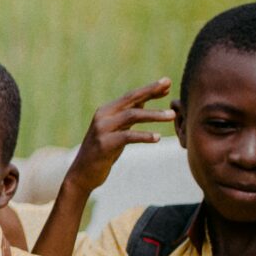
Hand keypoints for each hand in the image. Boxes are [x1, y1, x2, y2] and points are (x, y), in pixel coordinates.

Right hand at [64, 79, 173, 196]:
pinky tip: (157, 138)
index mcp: (106, 111)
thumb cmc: (103, 151)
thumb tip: (145, 99)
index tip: (167, 82)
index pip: (130, 95)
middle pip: (130, 100)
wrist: (82, 173)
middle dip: (150, 91)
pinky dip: (144, 136)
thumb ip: (127, 115)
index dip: (149, 88)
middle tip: (169, 86)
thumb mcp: (116, 130)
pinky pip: (128, 136)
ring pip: (132, 116)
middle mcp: (102, 116)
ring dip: (153, 115)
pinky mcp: (104, 144)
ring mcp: (102, 129)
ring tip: (172, 116)